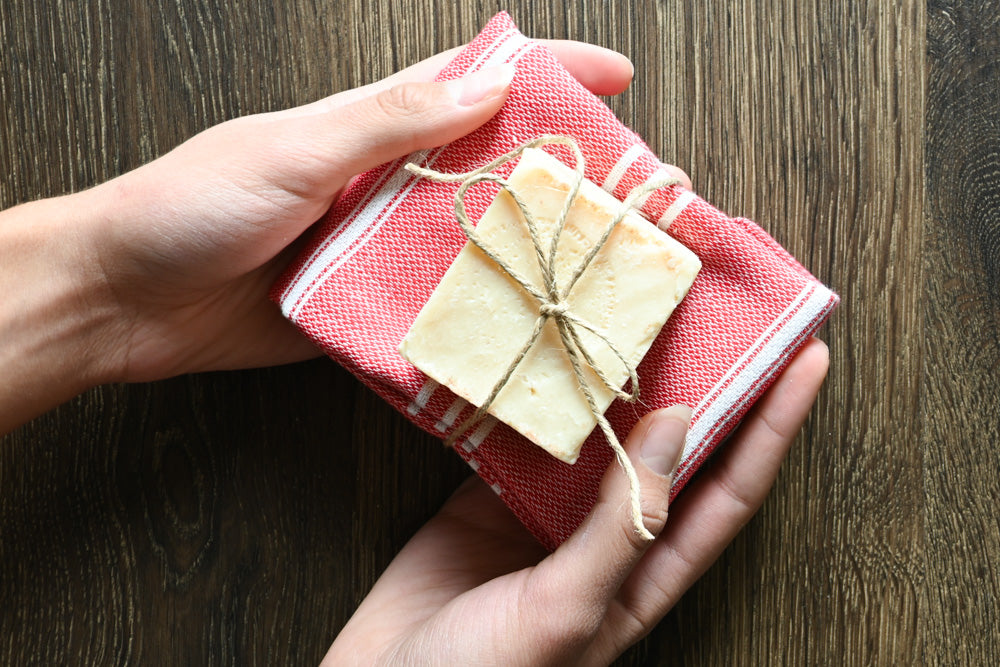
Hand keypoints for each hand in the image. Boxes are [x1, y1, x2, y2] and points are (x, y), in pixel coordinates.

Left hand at [1, 40, 671, 431]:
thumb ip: (388, 122)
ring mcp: (375, 249)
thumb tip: (485, 84)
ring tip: (595, 267)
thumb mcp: (293, 150)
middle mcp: (382, 184)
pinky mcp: (362, 309)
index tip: (614, 78)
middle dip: (559, 172)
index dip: (545, 73)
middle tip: (630, 196)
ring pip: (468, 243)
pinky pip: (431, 309)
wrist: (125, 300)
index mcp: (368, 127)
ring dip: (525, 251)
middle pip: (488, 168)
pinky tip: (515, 330)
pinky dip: (472, 316)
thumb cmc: (191, 207)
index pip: (471, 84)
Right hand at [323, 338, 828, 664]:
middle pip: (673, 447)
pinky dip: (541, 388)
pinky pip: (528, 428)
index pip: (729, 489)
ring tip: (650, 307)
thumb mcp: (567, 609)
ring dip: (624, 373)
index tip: (807, 356)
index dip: (772, 426)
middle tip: (735, 312)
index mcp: (646, 573)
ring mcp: (549, 507)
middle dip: (710, 382)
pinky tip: (551, 342)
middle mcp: (607, 533)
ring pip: (602, 428)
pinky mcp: (491, 488)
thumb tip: (679, 424)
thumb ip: (623, 525)